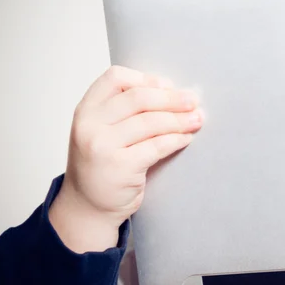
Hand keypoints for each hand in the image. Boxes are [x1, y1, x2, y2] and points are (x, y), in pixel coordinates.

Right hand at [49, 65, 202, 251]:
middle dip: (172, 98)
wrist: (87, 206)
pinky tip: (187, 138)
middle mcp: (89, 125)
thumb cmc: (103, 164)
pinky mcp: (119, 167)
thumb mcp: (102, 130)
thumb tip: (175, 92)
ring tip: (198, 119)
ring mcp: (102, 146)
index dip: (146, 79)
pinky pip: (157, 146)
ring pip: (151, 122)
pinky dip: (176, 139)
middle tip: (194, 101)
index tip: (169, 85)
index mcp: (86, 109)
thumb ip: (125, 111)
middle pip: (139, 98)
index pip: (115, 78)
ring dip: (180, 119)